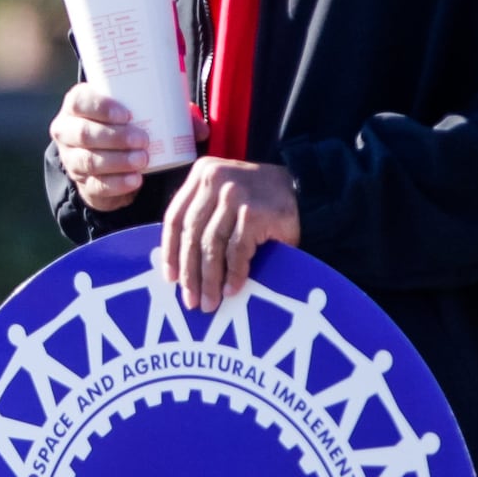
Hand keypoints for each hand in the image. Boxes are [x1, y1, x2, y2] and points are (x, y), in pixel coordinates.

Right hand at [52, 87, 209, 211]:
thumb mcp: (146, 111)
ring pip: (88, 161)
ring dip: (116, 162)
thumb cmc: (129, 123)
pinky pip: (95, 186)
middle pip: (83, 134)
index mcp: (78, 104)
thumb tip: (202, 129)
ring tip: (143, 161)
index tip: (127, 114)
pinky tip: (135, 181)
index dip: (100, 107)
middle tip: (143, 140)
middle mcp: (67, 131)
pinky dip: (116, 184)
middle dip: (114, 137)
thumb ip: (173, 114)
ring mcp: (72, 159)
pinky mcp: (82, 184)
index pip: (80, 102)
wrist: (111, 155)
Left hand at [161, 157, 300, 312]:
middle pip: (192, 234)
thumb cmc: (259, 199)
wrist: (308, 188)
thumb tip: (178, 266)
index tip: (170, 278)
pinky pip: (237, 251)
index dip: (170, 251)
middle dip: (190, 273)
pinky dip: (234, 274)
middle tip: (190, 300)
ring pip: (212, 245)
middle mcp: (215, 179)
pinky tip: (232, 290)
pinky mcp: (255, 213)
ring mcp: (235, 195)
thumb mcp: (224, 195)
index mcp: (201, 174)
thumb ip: (203, 216)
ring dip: (210, 279)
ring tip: (210, 302)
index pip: (175, 218)